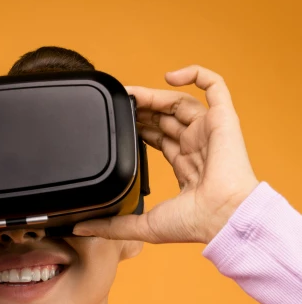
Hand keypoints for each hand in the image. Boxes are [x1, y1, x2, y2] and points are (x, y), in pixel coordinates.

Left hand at [73, 64, 259, 244]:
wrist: (223, 217)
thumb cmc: (194, 224)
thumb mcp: (143, 225)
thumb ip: (111, 226)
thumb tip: (81, 228)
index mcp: (185, 167)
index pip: (159, 139)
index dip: (139, 127)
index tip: (120, 121)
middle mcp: (198, 147)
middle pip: (166, 118)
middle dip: (142, 109)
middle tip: (121, 104)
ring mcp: (210, 131)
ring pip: (180, 102)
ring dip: (155, 95)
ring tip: (132, 93)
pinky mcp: (223, 119)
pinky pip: (215, 86)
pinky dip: (196, 74)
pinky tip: (171, 76)